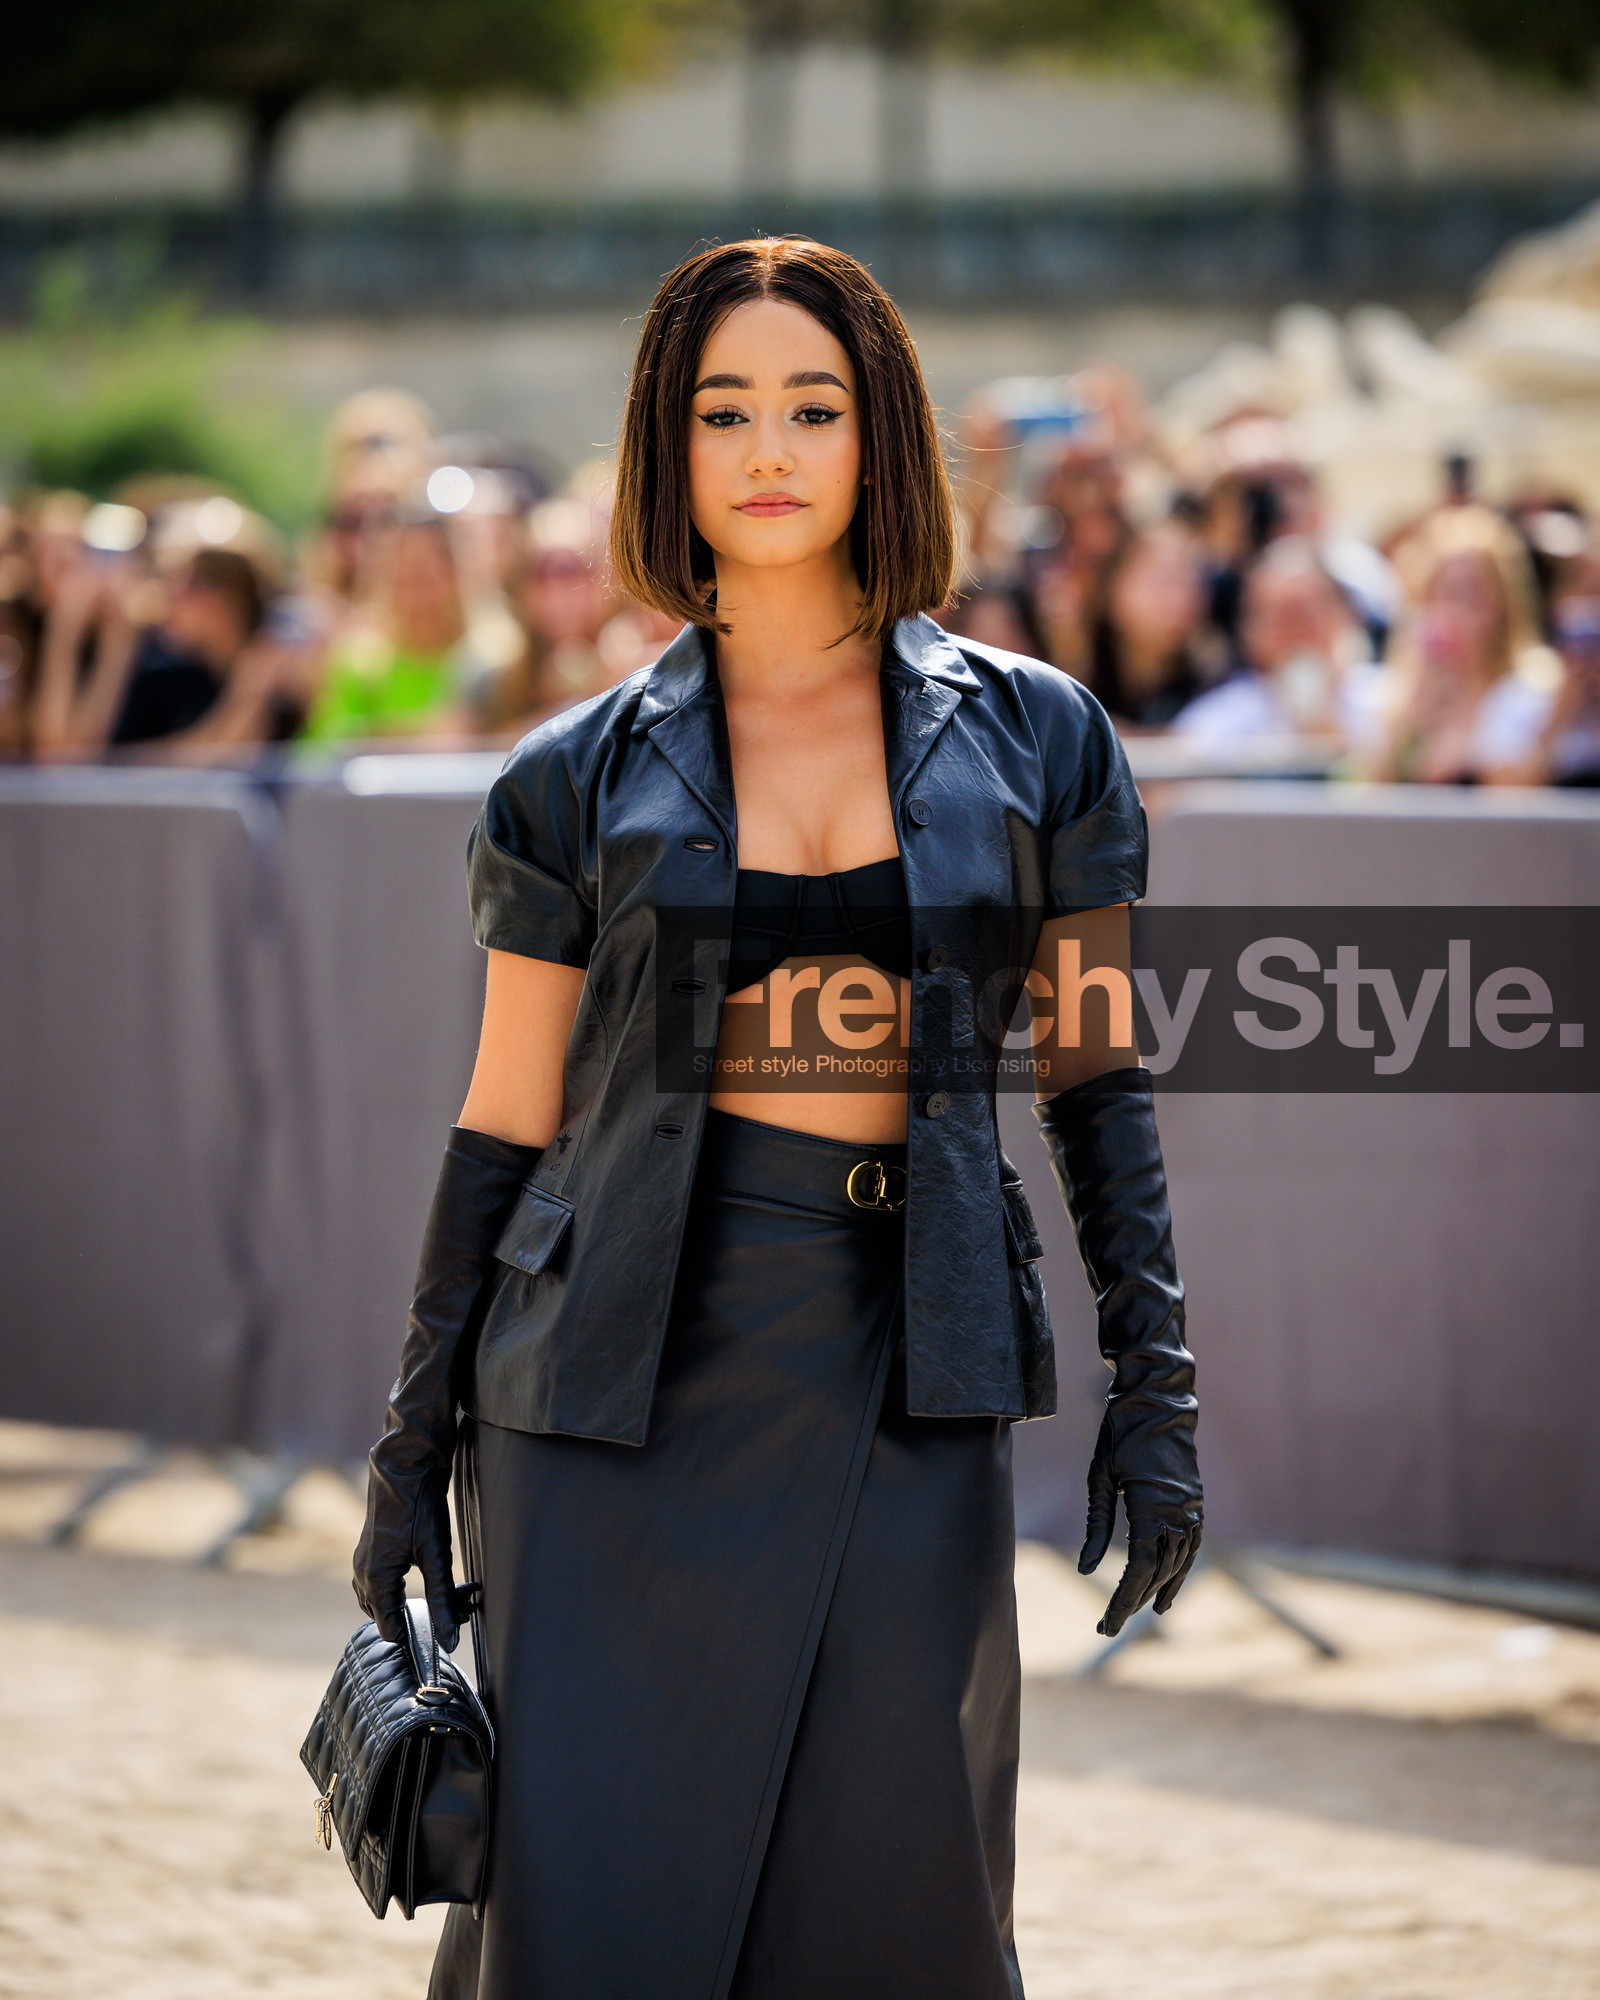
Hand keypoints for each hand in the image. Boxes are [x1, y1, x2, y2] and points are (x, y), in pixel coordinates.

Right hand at [353, 1464, 461, 1652]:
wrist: (407, 1462)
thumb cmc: (420, 1505)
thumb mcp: (436, 1556)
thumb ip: (442, 1600)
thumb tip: (449, 1639)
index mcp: (374, 1579)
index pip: (390, 1629)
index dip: (417, 1635)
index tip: (446, 1629)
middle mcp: (363, 1572)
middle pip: (385, 1616)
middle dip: (417, 1618)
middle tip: (455, 1610)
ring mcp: (364, 1560)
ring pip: (382, 1600)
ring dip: (408, 1604)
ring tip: (445, 1597)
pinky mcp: (373, 1549)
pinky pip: (380, 1583)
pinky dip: (400, 1590)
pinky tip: (426, 1581)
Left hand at [1078, 1433, 1202, 1637]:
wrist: (1158, 1401)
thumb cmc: (1121, 1435)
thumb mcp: (1100, 1477)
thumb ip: (1096, 1525)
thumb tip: (1085, 1570)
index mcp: (1152, 1504)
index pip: (1140, 1568)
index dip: (1124, 1599)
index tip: (1107, 1623)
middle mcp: (1179, 1510)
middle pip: (1159, 1572)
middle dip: (1134, 1601)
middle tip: (1108, 1626)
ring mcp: (1193, 1507)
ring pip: (1179, 1563)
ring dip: (1158, 1590)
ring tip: (1136, 1613)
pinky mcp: (1196, 1502)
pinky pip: (1192, 1547)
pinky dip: (1180, 1572)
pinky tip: (1167, 1591)